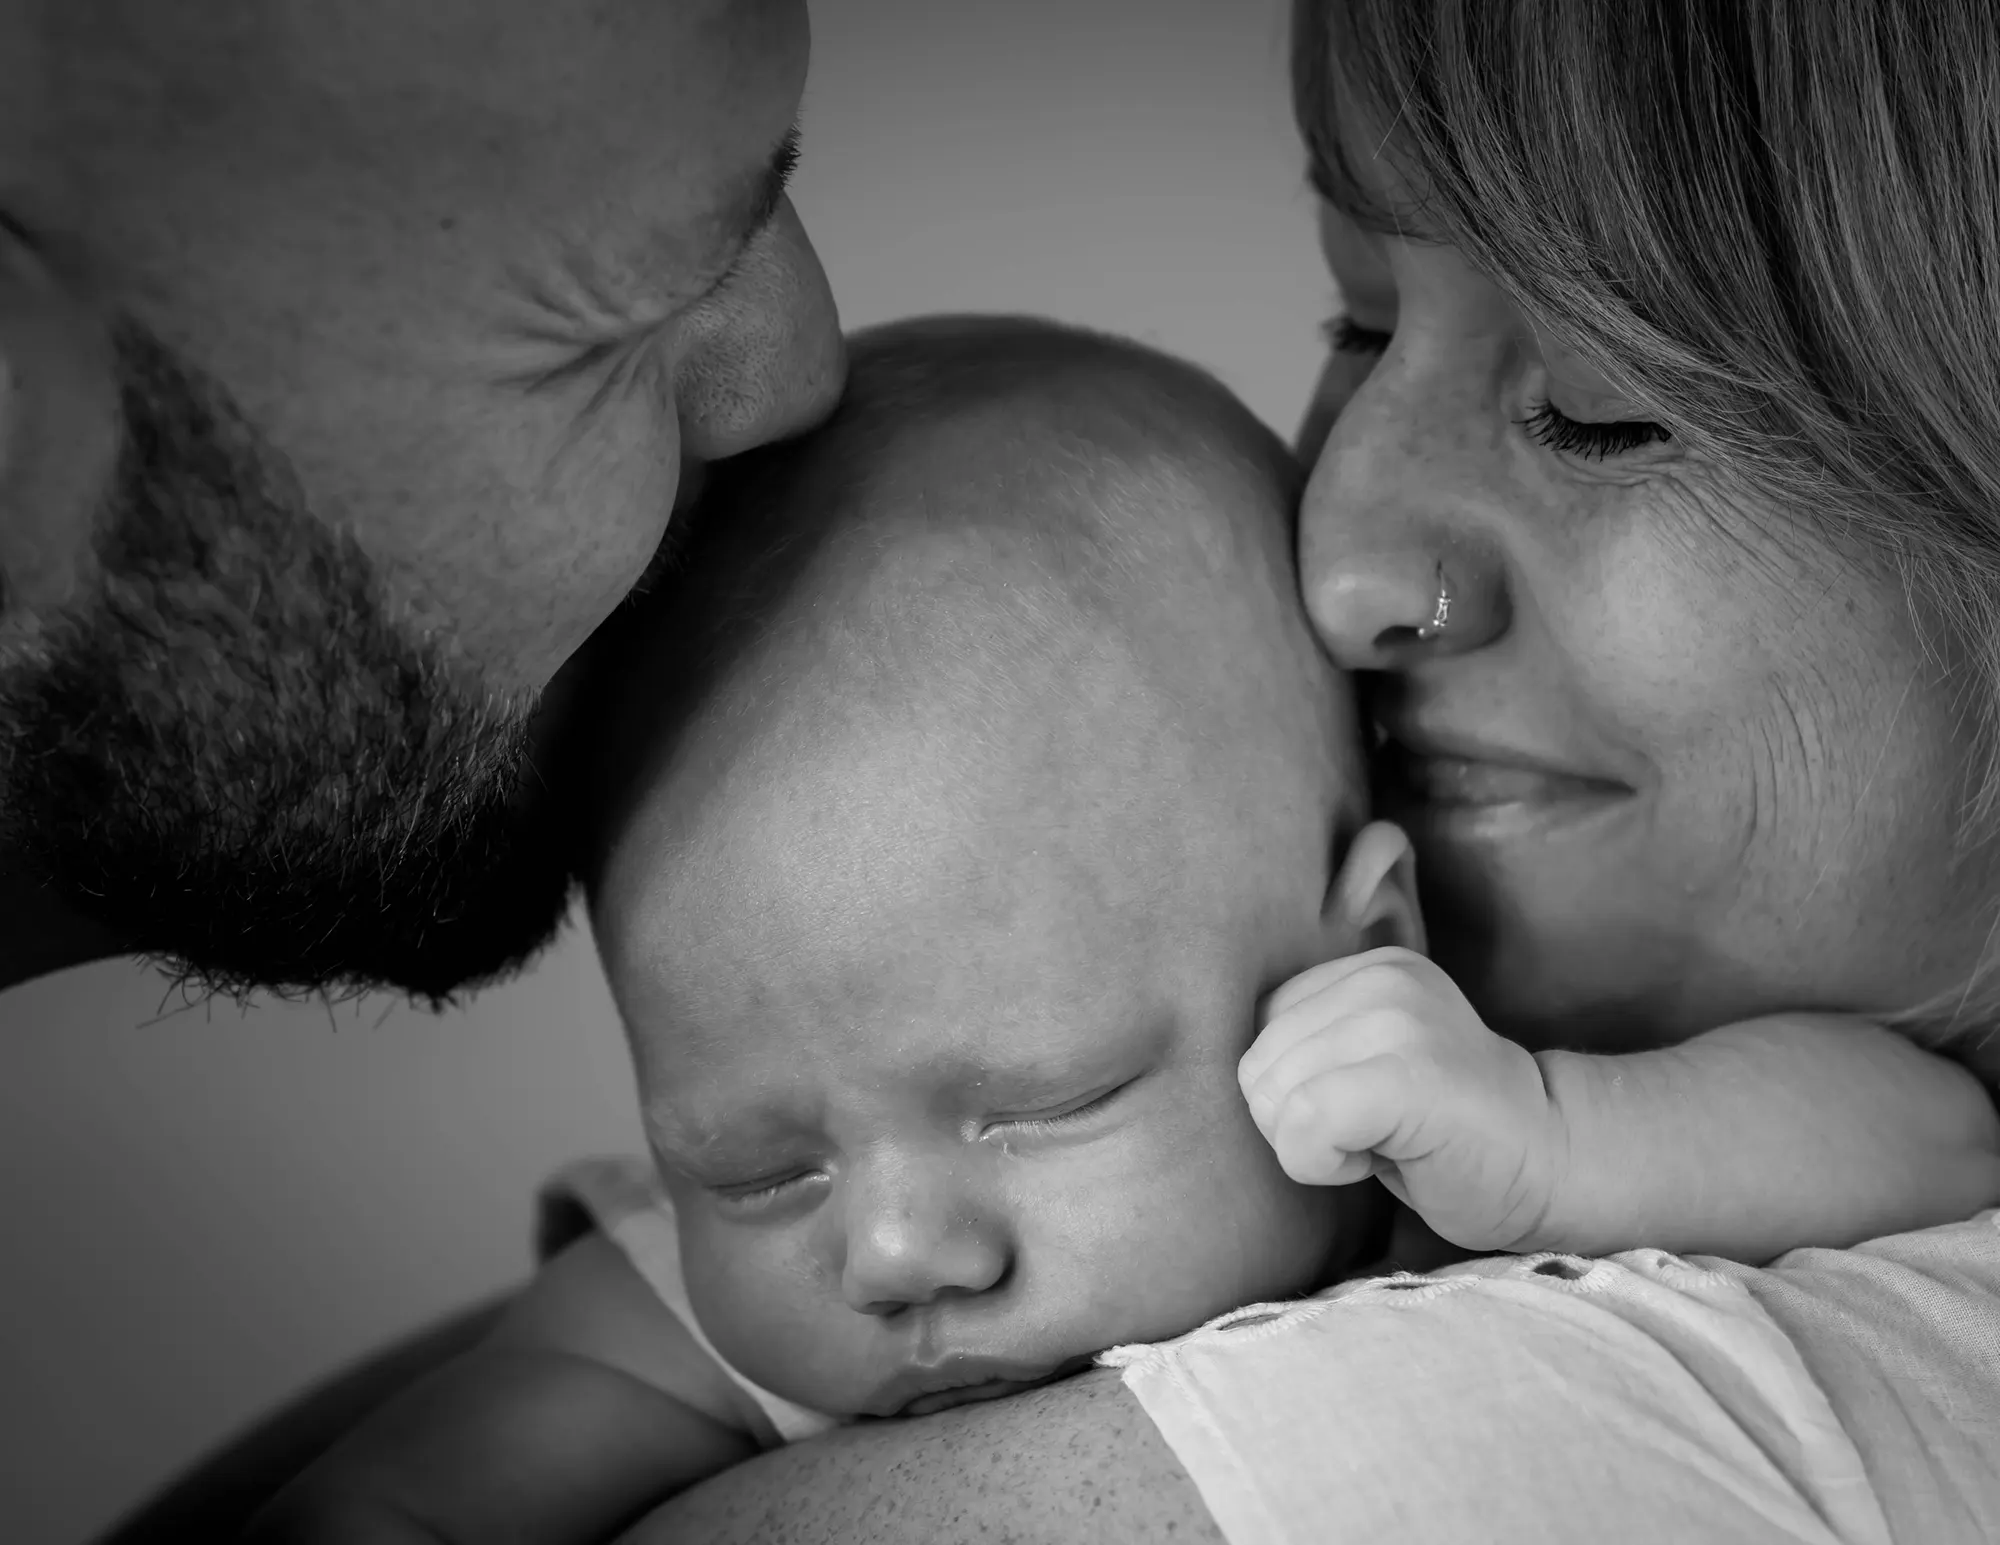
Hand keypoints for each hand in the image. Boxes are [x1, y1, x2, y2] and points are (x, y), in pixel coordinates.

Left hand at [1238, 948, 1563, 1252]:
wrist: (1553, 1165)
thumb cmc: (1448, 1134)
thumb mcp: (1368, 1061)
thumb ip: (1309, 1042)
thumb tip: (1200, 1051)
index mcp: (1364, 967)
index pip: (1256, 1032)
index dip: (1293, 1093)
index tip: (1365, 1112)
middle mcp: (1379, 977)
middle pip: (1253, 1068)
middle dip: (1297, 1123)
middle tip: (1376, 1133)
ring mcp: (1396, 1019)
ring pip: (1271, 1099)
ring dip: (1315, 1147)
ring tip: (1387, 1140)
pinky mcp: (1407, 1073)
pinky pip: (1302, 1126)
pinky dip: (1323, 1163)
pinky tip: (1380, 1161)